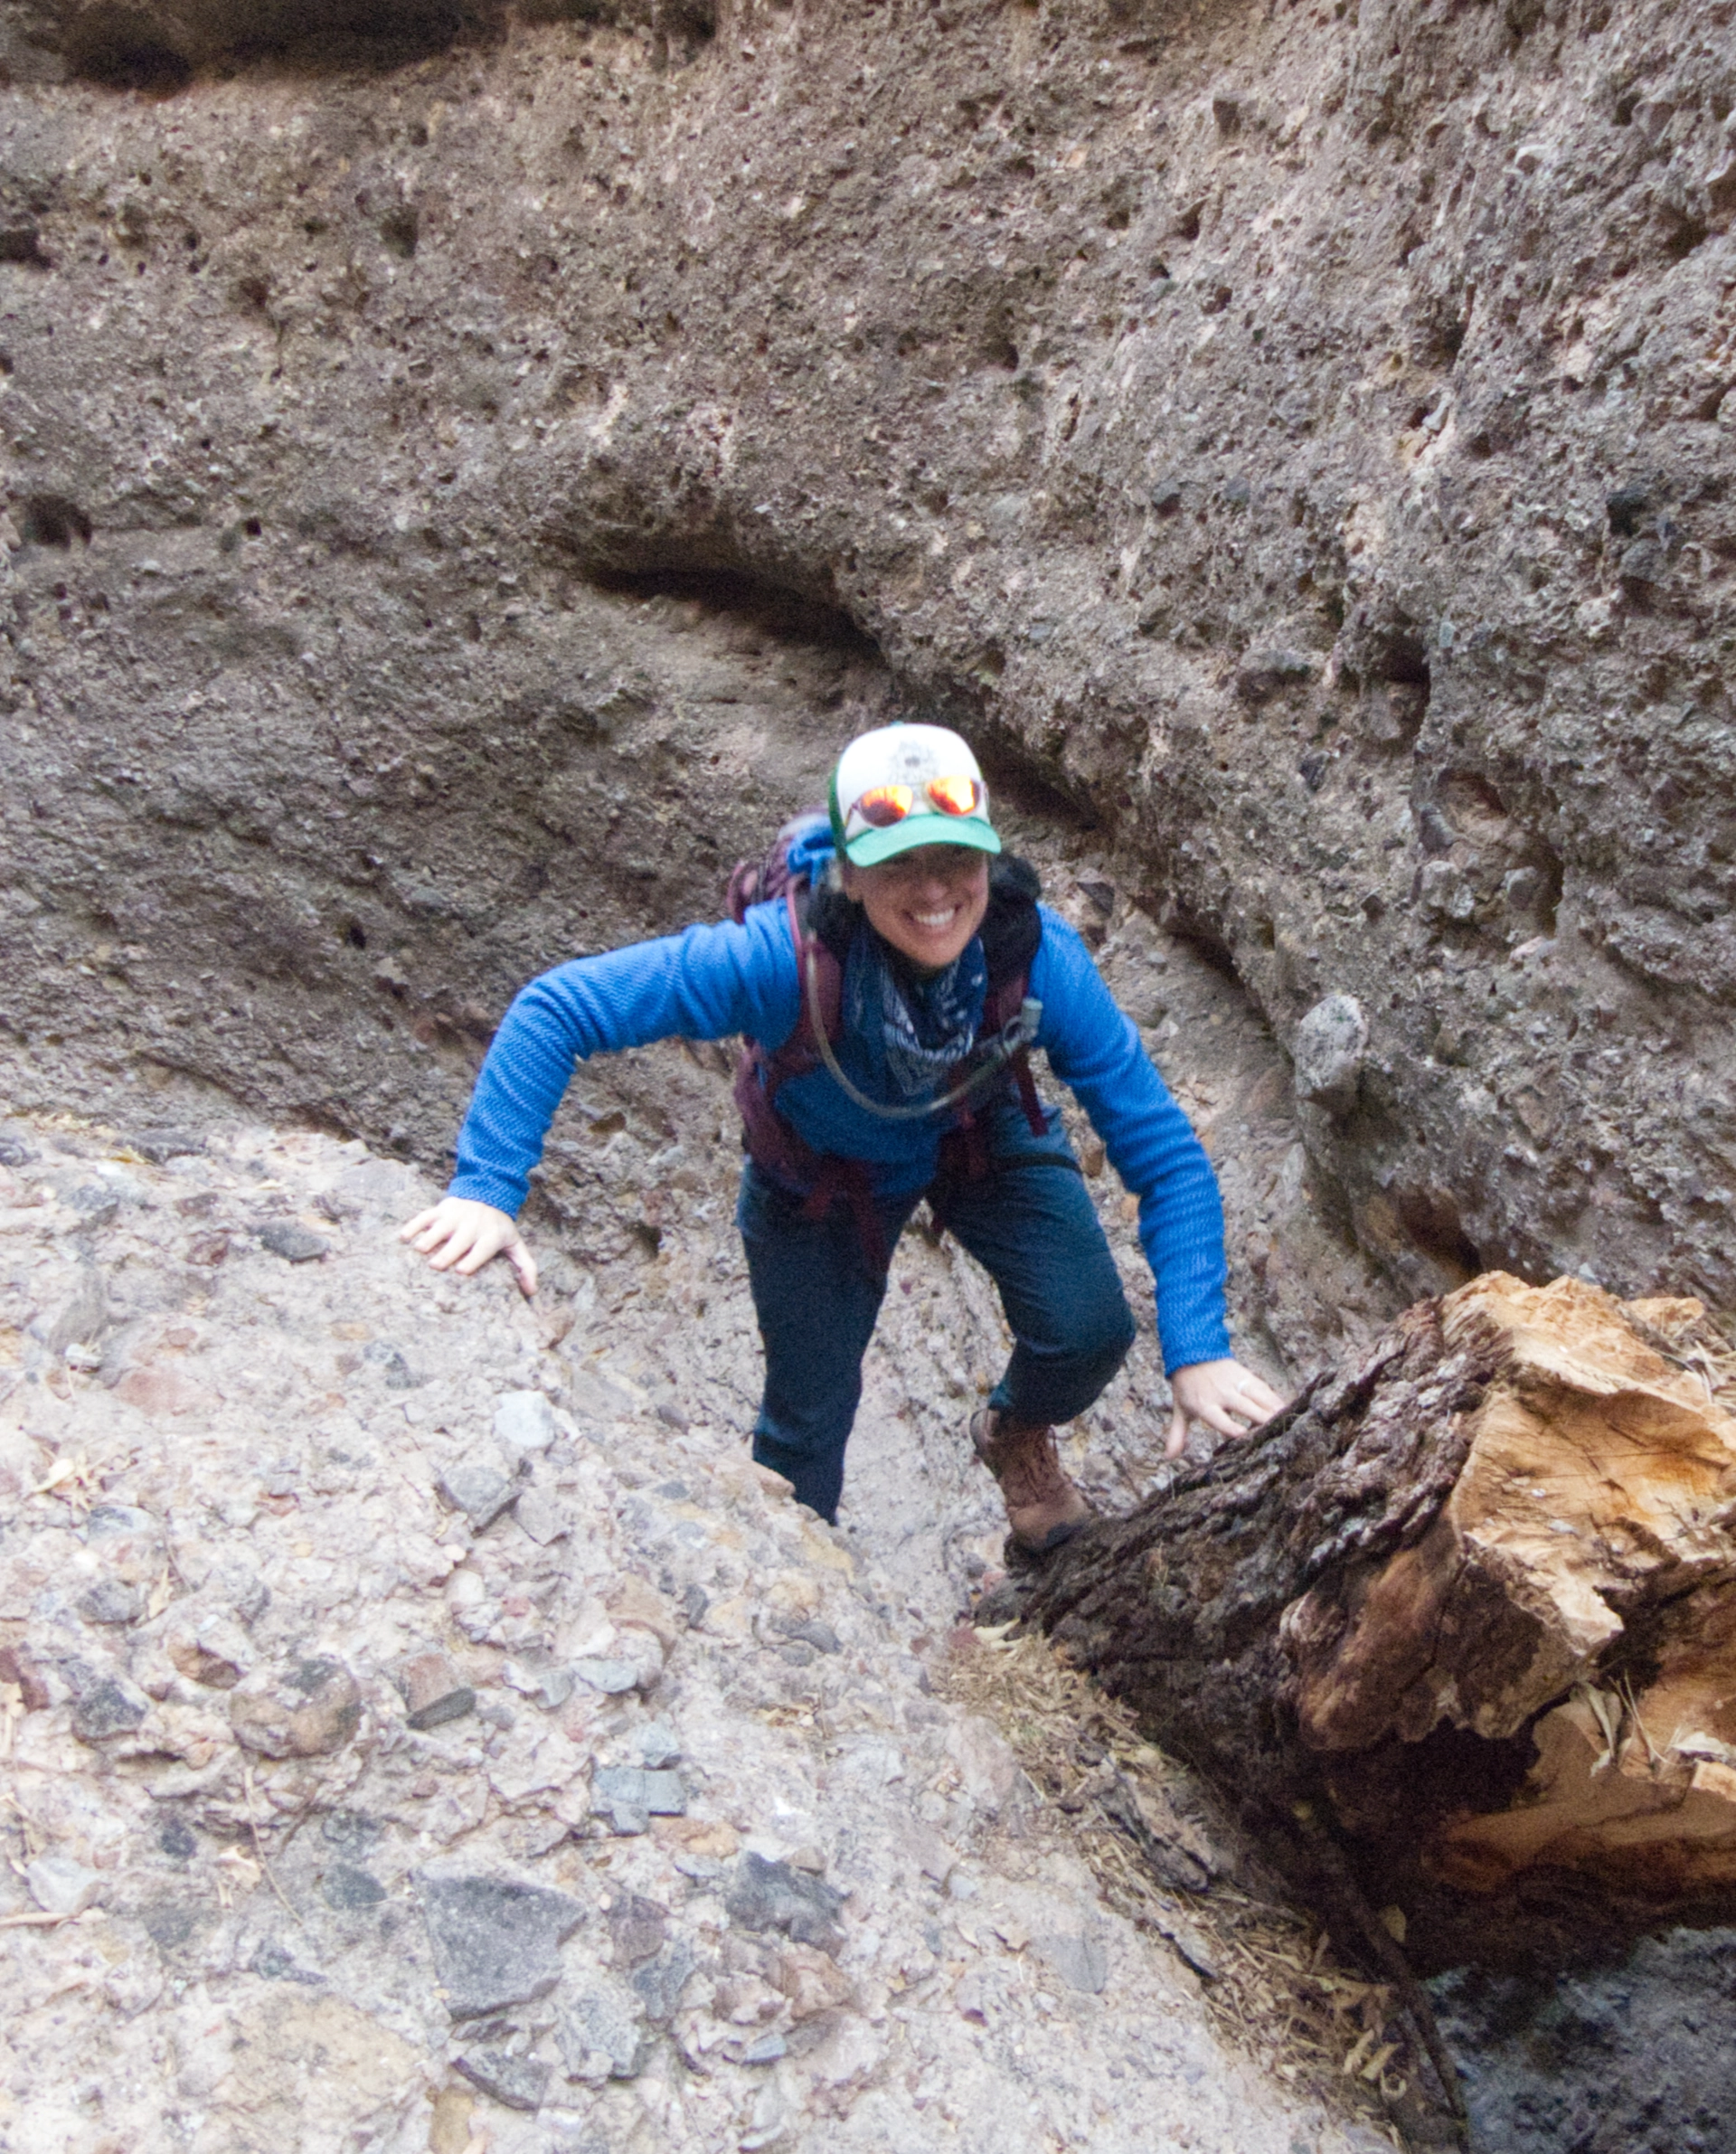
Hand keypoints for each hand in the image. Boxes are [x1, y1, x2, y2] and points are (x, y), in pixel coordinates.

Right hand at [399, 1197, 537, 1296]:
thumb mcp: (515, 1244)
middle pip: (459, 1240)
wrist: (488, 1194)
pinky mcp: (441, 1209)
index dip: (472, 1259)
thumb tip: (531, 1292)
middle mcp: (473, 1225)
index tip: (461, 1271)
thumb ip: (526, 1267)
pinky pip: (425, 1216)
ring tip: (419, 1251)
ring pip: (440, 1227)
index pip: (482, 1248)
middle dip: (447, 1252)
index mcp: (490, 1236)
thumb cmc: (499, 1228)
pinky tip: (404, 1237)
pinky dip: (414, 1225)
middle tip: (436, 1266)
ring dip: (429, 1239)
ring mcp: (455, 1216)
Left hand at [1165, 1357, 1287, 1459]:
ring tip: (1290, 1422)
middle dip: (1261, 1419)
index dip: (1230, 1426)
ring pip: (1259, 1396)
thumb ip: (1177, 1434)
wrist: (1193, 1352)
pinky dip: (1277, 1399)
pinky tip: (1289, 1410)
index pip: (1218, 1417)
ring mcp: (1237, 1383)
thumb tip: (1167, 1458)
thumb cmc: (1187, 1387)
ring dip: (1274, 1409)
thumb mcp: (1180, 1410)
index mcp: (1204, 1403)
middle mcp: (1222, 1393)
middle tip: (1277, 1434)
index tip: (1243, 1435)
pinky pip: (1265, 1388)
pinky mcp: (1248, 1376)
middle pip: (1245, 1407)